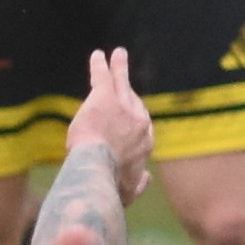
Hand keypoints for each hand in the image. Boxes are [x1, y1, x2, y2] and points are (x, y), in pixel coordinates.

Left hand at [72, 47, 154, 203]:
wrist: (97, 173)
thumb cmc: (111, 185)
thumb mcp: (129, 190)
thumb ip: (139, 184)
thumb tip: (147, 179)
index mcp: (145, 142)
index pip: (142, 125)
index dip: (134, 120)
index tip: (129, 119)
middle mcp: (139, 121)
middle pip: (133, 100)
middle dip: (128, 91)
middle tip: (123, 82)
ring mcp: (122, 107)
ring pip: (122, 82)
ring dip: (120, 67)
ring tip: (118, 54)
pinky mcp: (103, 98)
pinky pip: (103, 76)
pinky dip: (101, 65)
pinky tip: (97, 55)